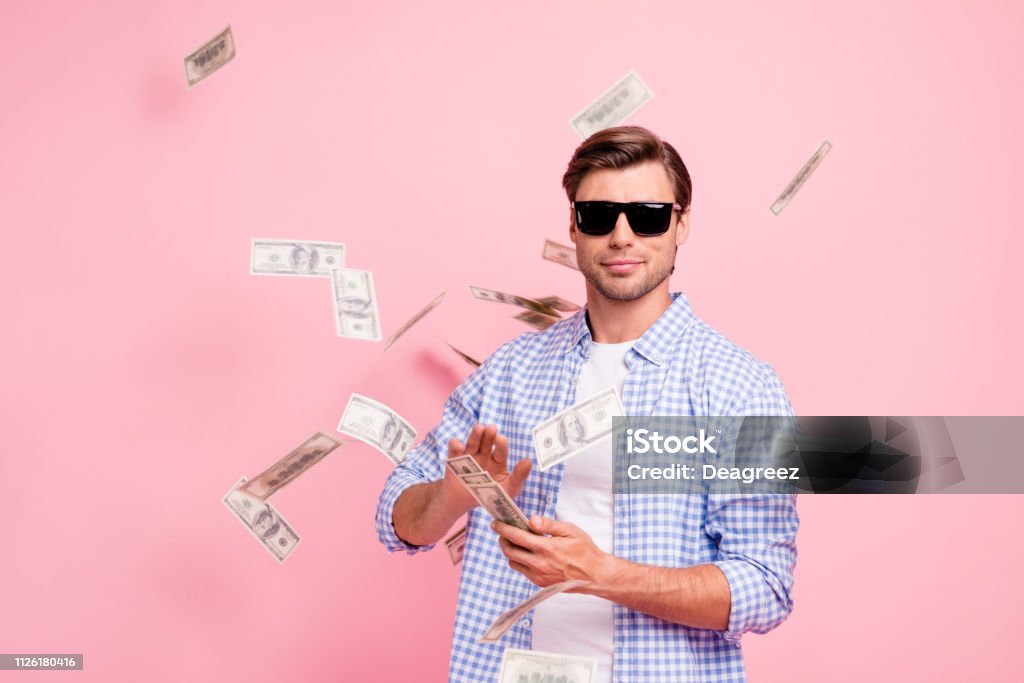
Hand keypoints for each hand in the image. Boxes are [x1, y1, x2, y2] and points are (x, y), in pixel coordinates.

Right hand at [442, 424, 531, 511]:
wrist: (464, 503)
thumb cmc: (490, 495)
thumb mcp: (508, 489)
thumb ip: (519, 476)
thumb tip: (528, 461)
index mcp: (498, 460)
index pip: (501, 450)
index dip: (501, 444)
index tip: (500, 439)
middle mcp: (484, 454)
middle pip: (487, 441)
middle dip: (489, 434)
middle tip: (491, 428)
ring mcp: (469, 456)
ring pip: (473, 442)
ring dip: (475, 435)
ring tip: (479, 428)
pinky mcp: (454, 459)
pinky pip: (454, 449)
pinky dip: (455, 445)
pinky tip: (458, 445)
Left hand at [491, 515, 612, 589]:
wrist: (595, 575)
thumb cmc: (585, 551)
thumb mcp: (570, 531)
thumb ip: (549, 524)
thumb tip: (532, 519)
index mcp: (546, 548)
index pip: (516, 537)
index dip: (503, 529)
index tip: (495, 523)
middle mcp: (539, 564)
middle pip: (509, 551)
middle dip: (503, 539)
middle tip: (503, 531)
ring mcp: (538, 576)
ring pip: (513, 562)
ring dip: (510, 551)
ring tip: (516, 542)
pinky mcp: (540, 583)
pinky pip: (523, 571)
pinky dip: (520, 561)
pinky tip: (528, 553)